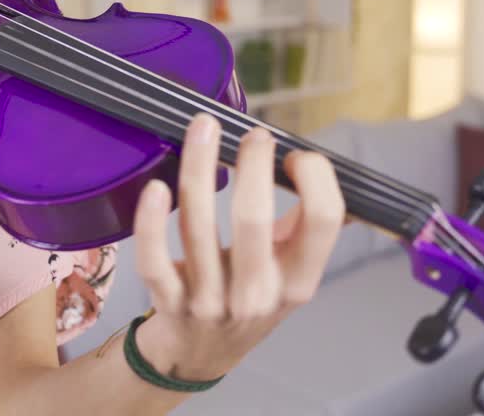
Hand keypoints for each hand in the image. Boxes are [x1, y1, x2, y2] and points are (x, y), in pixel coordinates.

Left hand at [131, 112, 345, 381]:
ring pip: (198, 229)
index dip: (316, 178)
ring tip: (203, 128)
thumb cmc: (250, 299)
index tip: (296, 157)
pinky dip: (151, 224)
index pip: (323, 221)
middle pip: (254, 220)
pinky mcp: (169, 302)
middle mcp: (256, 294)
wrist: (201, 356)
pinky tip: (156, 188)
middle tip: (253, 134)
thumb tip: (331, 168)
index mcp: (298, 281)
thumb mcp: (291, 272)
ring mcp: (210, 301)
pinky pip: (155, 261)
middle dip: (253, 167)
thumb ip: (306, 225)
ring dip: (199, 169)